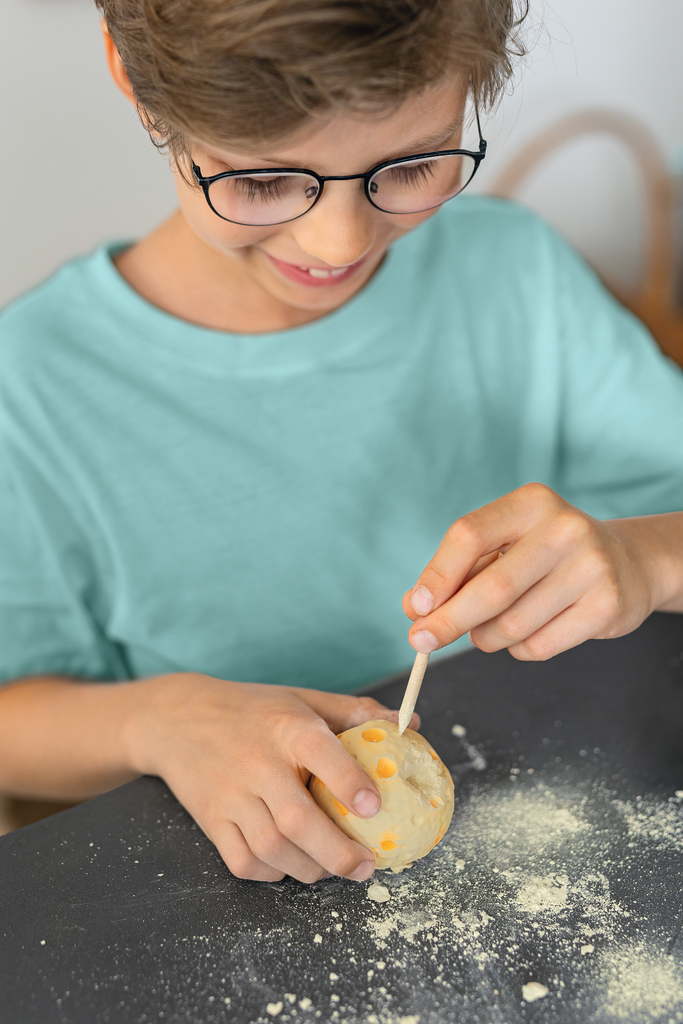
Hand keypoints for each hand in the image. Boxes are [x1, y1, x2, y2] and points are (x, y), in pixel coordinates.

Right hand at [126, 675, 418, 883]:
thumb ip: (355, 713)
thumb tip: (411, 723)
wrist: (175, 718)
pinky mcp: (210, 820)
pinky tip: (291, 865)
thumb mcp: (302, 699)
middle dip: (336, 852)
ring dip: (309, 868)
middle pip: (296, 818)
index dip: (349, 783)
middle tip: (367, 866)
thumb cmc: (251, 710)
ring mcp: (230, 795)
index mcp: (286, 727)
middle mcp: (256, 762)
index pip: (319, 753)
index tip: (374, 808)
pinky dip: (272, 872)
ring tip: (336, 869)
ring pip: (271, 847)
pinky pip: (243, 861)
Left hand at [402, 482, 678, 661]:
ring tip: (491, 628)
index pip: (469, 535)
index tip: (415, 607)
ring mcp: (590, 567)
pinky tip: (528, 632)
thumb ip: (458, 573)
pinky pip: (538, 646)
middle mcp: (563, 529)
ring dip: (486, 638)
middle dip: (449, 621)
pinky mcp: (606, 606)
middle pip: (491, 588)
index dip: (437, 575)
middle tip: (422, 641)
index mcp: (530, 503)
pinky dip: (517, 649)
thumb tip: (415, 609)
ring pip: (511, 625)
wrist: (626, 564)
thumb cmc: (545, 556)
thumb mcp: (504, 546)